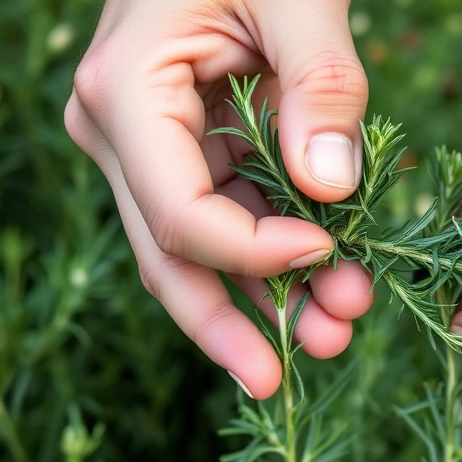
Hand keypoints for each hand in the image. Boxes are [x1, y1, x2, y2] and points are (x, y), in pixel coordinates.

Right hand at [65, 0, 373, 398]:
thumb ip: (321, 86)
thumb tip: (332, 191)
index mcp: (127, 94)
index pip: (181, 215)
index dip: (255, 254)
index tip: (331, 250)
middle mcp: (121, 131)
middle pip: (170, 257)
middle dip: (236, 322)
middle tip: (296, 375)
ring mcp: (148, 144)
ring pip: (199, 250)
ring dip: (268, 296)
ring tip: (340, 328)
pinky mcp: (185, 147)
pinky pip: (225, 216)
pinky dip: (275, 250)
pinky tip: (327, 281)